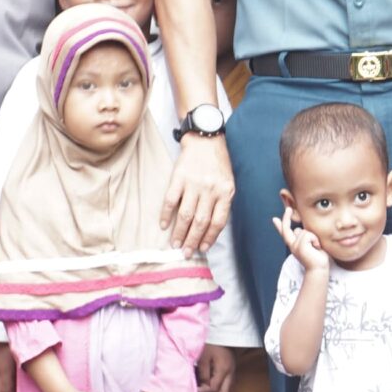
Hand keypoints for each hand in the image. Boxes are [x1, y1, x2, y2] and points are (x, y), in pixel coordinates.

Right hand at [163, 134, 233, 253]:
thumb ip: (221, 203)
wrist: (205, 139)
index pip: (218, 221)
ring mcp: (194, 184)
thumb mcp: (227, 183)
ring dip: (179, 232)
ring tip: (175, 244)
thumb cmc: (217, 164)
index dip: (210, 238)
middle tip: (186, 252)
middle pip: (201, 222)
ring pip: (186, 214)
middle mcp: (210, 189)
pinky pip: (171, 200)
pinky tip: (164, 225)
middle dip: (193, 240)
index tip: (202, 248)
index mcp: (225, 192)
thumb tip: (210, 229)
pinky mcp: (179, 177)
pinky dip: (166, 215)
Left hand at [197, 344, 236, 391]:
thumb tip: (203, 386)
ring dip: (215, 391)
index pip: (214, 389)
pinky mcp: (231, 369)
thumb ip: (203, 374)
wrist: (223, 332)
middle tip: (200, 391)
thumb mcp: (203, 358)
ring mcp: (232, 371)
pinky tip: (209, 380)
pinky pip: (226, 383)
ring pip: (226, 389)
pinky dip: (218, 385)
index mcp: (223, 370)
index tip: (194, 390)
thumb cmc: (211, 343)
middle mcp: (230, 373)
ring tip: (203, 387)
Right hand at [271, 209, 330, 273]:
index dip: (279, 226)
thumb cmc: (318, 258)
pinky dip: (314, 240)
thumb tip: (299, 230)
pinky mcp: (300, 247)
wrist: (319, 269)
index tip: (274, 219)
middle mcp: (292, 246)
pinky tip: (316, 247)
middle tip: (288, 209)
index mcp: (295, 245)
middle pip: (286, 229)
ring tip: (316, 247)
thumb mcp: (311, 245)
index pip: (285, 234)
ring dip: (313, 237)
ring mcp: (295, 246)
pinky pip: (308, 235)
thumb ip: (305, 237)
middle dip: (286, 218)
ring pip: (304, 231)